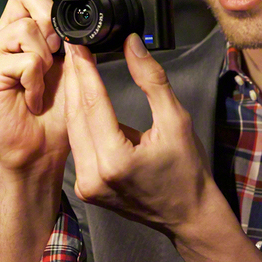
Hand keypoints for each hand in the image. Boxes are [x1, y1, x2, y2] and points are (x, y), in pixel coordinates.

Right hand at [0, 0, 80, 175]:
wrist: (41, 148)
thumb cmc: (57, 110)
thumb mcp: (75, 64)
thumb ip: (74, 36)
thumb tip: (83, 8)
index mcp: (27, 25)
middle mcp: (5, 32)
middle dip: (51, 16)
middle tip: (58, 50)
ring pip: (28, 28)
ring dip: (46, 60)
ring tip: (41, 84)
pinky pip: (24, 60)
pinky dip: (36, 83)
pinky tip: (31, 98)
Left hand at [62, 34, 261, 261]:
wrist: (189, 217)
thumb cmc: (188, 171)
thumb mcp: (177, 120)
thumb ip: (151, 80)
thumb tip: (132, 44)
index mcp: (116, 160)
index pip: (93, 103)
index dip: (84, 70)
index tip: (77, 44)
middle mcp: (94, 175)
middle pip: (77, 116)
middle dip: (75, 79)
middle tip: (72, 48)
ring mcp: (86, 185)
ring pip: (74, 130)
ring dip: (74, 98)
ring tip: (75, 67)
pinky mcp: (85, 189)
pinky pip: (78, 146)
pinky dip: (79, 121)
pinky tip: (80, 98)